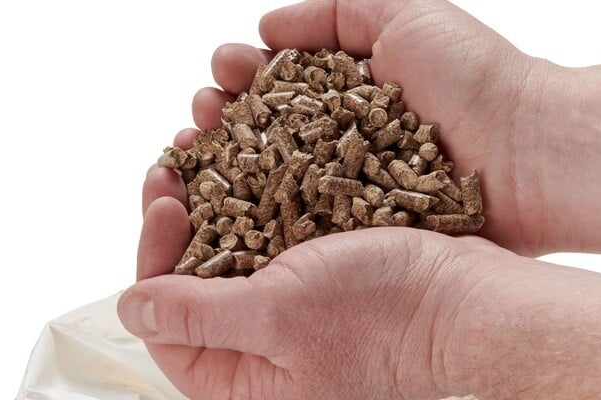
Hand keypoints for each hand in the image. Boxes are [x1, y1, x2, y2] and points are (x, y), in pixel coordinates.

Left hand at [120, 197, 600, 398]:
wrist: (470, 303)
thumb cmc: (386, 320)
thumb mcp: (278, 316)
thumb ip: (197, 315)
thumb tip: (130, 309)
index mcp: (240, 381)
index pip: (165, 321)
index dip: (153, 258)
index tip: (164, 202)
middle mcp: (259, 353)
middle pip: (190, 285)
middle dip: (178, 222)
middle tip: (172, 168)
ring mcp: (289, 316)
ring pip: (227, 256)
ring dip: (210, 204)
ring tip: (202, 154)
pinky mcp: (315, 283)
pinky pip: (267, 241)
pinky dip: (253, 203)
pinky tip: (248, 168)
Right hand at [164, 0, 557, 254]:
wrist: (533, 154)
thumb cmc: (477, 78)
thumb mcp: (406, 13)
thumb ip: (333, 11)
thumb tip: (266, 25)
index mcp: (352, 90)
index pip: (280, 83)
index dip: (243, 75)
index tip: (221, 70)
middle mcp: (346, 140)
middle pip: (268, 130)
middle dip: (226, 116)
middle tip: (201, 113)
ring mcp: (351, 188)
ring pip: (275, 177)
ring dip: (230, 163)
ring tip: (199, 147)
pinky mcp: (362, 231)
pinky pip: (302, 223)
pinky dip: (260, 214)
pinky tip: (226, 203)